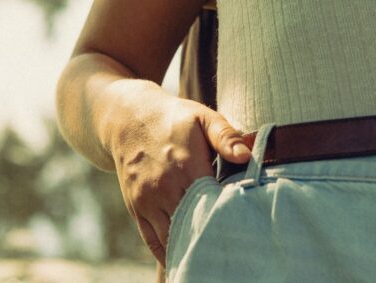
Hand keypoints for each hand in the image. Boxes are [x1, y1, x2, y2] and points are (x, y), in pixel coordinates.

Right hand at [108, 88, 250, 265]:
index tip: (244, 220)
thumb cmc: (174, 118)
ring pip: (171, 237)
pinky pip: (152, 239)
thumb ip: (226, 136)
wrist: (127, 119)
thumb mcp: (203, 117)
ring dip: (190, 246)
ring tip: (212, 253)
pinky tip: (183, 258)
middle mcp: (165, 188)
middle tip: (233, 242)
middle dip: (213, 234)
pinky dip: (167, 252)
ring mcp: (147, 200)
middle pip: (192, 224)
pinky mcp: (136, 208)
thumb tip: (248, 155)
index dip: (229, 213)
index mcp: (187, 166)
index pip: (212, 201)